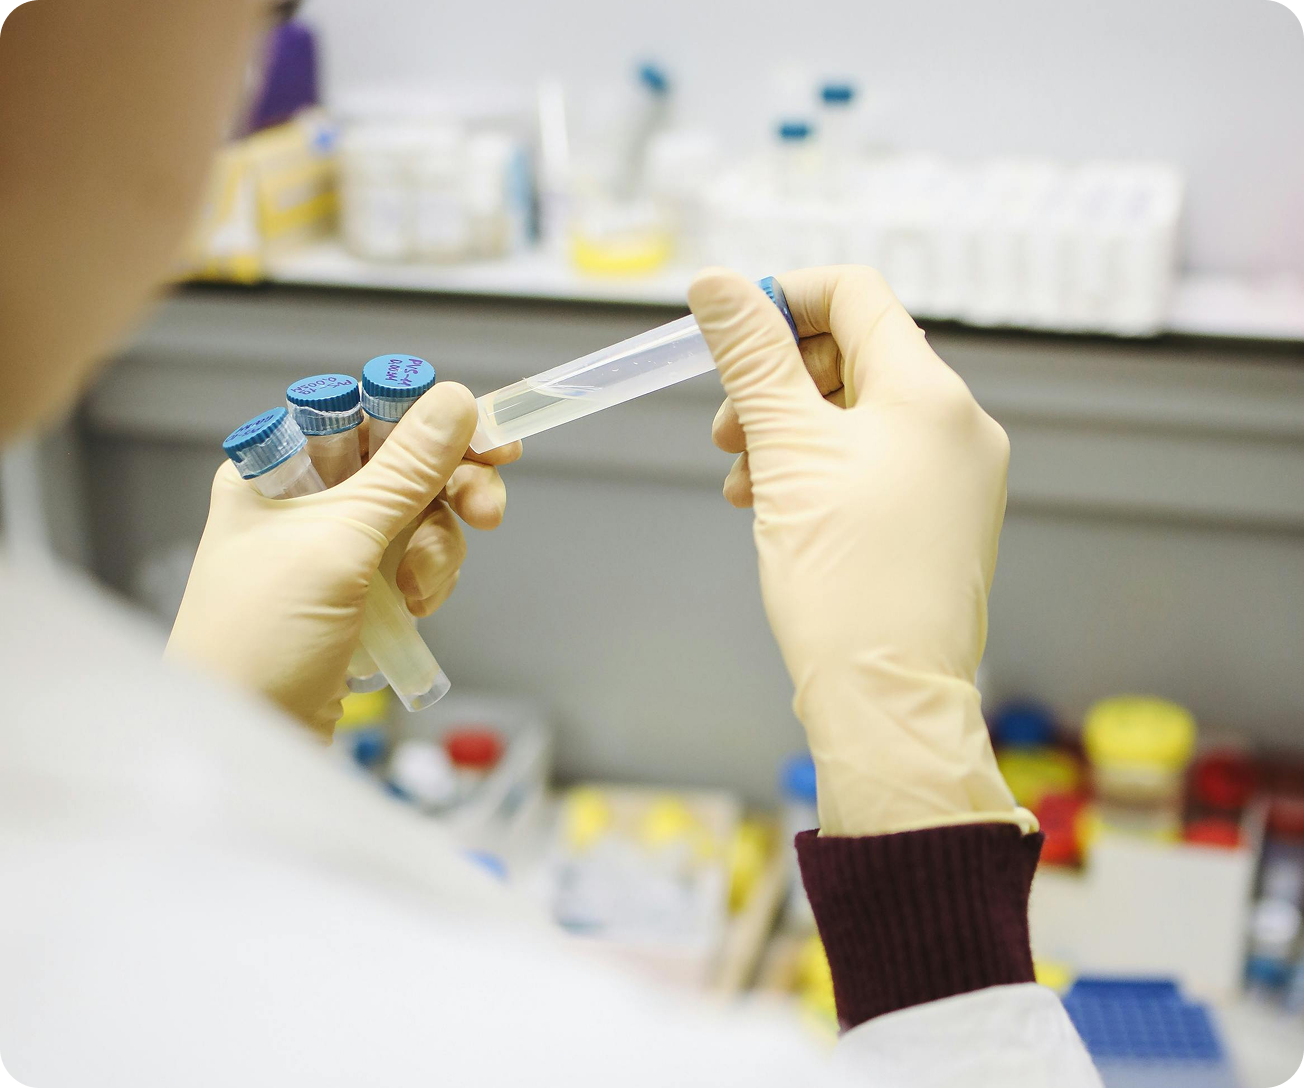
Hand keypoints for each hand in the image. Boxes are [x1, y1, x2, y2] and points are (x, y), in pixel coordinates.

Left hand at [167, 383, 520, 734]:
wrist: (247, 742)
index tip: (490, 439)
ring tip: (421, 592)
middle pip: (405, 465)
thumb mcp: (340, 543)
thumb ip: (404, 471)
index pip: (367, 415)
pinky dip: (429, 580)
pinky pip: (417, 561)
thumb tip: (457, 399)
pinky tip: (415, 610)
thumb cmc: (264, 637)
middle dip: (450, 490)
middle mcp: (305, 500)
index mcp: (277, 468)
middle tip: (488, 513)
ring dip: (439, 549)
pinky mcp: (358, 592)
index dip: (430, 422)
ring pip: (421, 516)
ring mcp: (333, 548)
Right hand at [689, 266, 1030, 836]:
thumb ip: (751, 358)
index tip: (728, 340)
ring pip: (859, 415)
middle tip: (727, 432)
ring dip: (789, 432)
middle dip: (777, 381)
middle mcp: (959, 425)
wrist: (890, 701)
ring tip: (743, 484)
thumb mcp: (784, 453)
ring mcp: (957, 476)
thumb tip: (717, 282)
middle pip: (854, 355)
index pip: (855, 295)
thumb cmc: (843, 582)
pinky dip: (821, 471)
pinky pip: (877, 465)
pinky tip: (777, 509)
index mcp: (930, 393)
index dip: (782, 300)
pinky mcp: (944, 520)